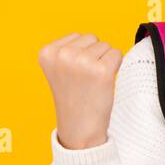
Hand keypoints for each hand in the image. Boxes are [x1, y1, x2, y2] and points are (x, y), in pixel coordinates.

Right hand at [38, 33, 123, 149]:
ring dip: (103, 62)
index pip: (76, 36)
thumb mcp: (59, 69)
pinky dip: (115, 66)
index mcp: (47, 53)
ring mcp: (82, 62)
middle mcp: (62, 55)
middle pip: (92, 38)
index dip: (80, 55)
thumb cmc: (73, 97)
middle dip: (93, 56)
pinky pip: (117, 54)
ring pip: (105, 45)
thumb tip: (92, 38)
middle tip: (85, 80)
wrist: (79, 128)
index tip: (73, 75)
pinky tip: (103, 82)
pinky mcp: (102, 71)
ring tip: (92, 82)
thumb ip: (67, 50)